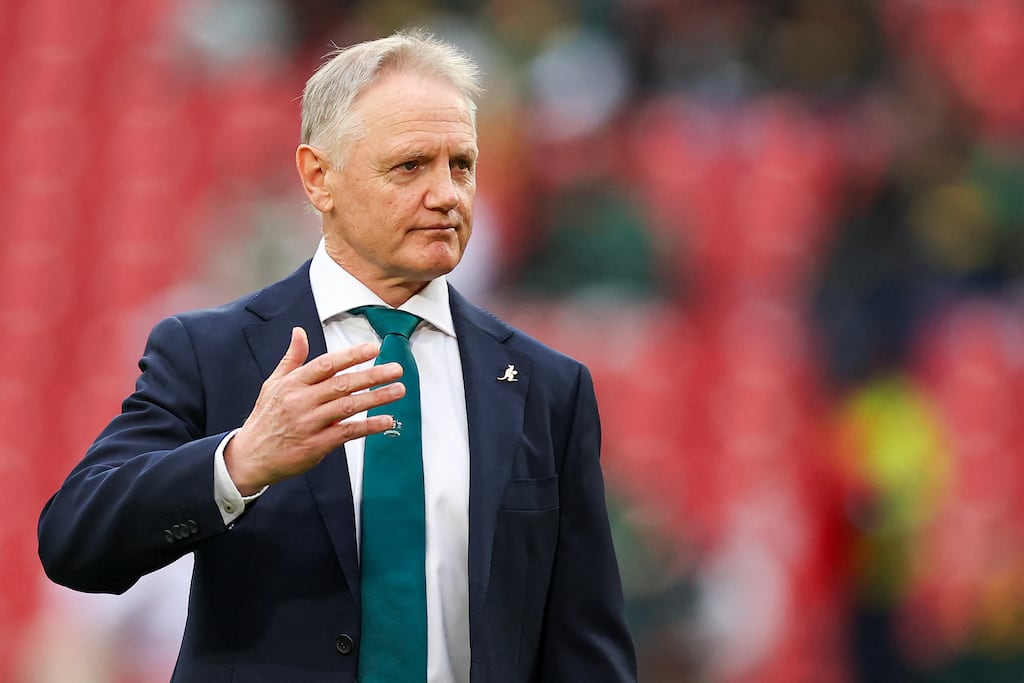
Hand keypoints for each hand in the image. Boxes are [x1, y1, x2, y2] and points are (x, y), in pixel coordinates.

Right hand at [225, 327, 403, 494]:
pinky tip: (386, 421)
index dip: (351, 355)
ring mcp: (309, 424)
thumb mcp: (273, 384)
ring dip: (376, 398)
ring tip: (398, 390)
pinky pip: (347, 433)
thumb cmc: (266, 418)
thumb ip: (292, 359)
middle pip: (342, 384)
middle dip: (372, 375)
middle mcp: (301, 402)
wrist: (250, 457)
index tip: (373, 348)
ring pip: (348, 407)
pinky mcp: (316, 445)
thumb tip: (299, 332)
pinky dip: (368, 426)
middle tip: (396, 369)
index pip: (326, 364)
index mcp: (293, 384)